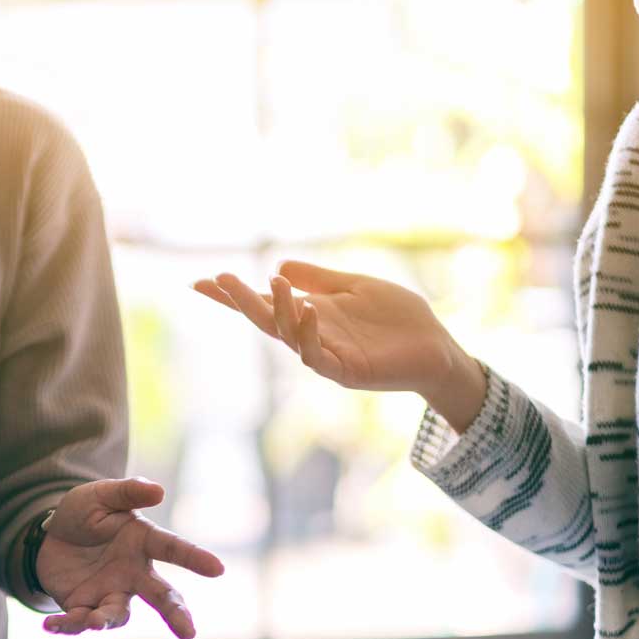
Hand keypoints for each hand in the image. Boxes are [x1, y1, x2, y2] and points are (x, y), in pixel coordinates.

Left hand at [36, 478, 224, 638]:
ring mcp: (110, 593)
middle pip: (161, 596)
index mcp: (143, 542)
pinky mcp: (83, 607)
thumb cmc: (85, 513)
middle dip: (175, 614)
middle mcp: (133, 573)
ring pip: (118, 614)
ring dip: (106, 620)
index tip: (218, 569)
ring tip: (92, 621)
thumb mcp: (101, 495)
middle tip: (188, 632)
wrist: (49, 536)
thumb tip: (160, 491)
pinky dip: (67, 625)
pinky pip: (79, 621)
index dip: (195, 558)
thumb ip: (128, 491)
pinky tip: (51, 624)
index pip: (174, 549)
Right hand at [194, 260, 486, 432]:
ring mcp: (326, 355)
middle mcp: (311, 336)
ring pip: (287, 336)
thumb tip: (278, 267)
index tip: (202, 281)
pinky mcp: (346, 371)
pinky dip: (309, 333)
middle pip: (265, 320)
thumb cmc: (398, 319)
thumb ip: (319, 279)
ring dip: (276, 310)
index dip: (234, 296)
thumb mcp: (354, 287)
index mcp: (310, 315)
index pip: (264, 304)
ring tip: (272, 284)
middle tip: (219, 280)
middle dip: (240, 302)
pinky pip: (317, 355)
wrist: (436, 346)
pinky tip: (308, 309)